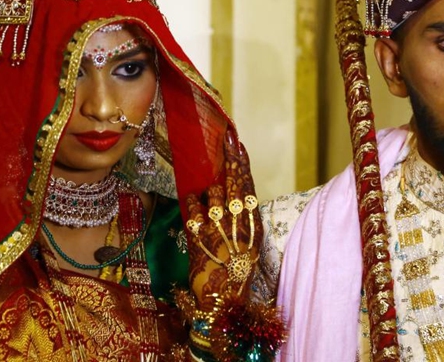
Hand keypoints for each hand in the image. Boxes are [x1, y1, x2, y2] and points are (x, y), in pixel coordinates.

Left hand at [185, 128, 261, 309]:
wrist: (226, 303)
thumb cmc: (236, 274)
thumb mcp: (247, 246)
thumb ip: (241, 222)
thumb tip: (233, 198)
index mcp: (253, 228)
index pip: (249, 190)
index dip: (243, 167)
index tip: (239, 146)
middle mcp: (239, 228)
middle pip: (235, 188)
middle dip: (231, 162)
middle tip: (227, 141)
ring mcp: (220, 234)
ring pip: (216, 199)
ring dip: (211, 190)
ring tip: (210, 188)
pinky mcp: (201, 244)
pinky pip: (194, 215)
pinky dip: (192, 204)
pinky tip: (190, 197)